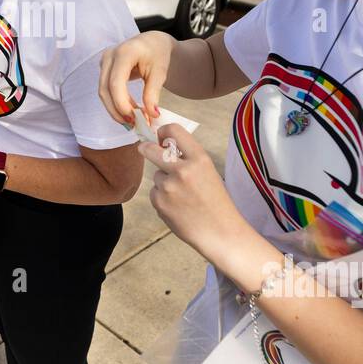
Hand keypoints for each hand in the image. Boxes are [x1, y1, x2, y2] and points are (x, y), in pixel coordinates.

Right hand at [98, 30, 174, 124]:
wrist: (152, 42)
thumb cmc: (158, 53)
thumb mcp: (160, 72)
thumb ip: (153, 93)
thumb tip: (151, 115)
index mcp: (125, 53)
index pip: (116, 83)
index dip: (122, 103)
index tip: (135, 119)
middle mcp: (109, 56)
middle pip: (105, 89)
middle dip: (117, 110)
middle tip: (134, 125)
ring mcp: (104, 62)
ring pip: (103, 92)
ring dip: (116, 109)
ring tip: (133, 121)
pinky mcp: (104, 69)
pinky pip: (106, 90)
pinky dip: (116, 103)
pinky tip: (128, 112)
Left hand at [138, 125, 243, 258]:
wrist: (219, 232)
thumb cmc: (216, 202)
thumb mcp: (208, 172)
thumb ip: (188, 159)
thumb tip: (165, 148)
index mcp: (199, 159)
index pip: (174, 131)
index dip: (164, 131)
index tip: (161, 137)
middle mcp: (182, 170)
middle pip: (151, 150)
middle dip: (145, 148)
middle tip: (143, 148)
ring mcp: (169, 187)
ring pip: (157, 177)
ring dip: (164, 183)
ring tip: (183, 198)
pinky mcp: (160, 202)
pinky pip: (155, 193)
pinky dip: (163, 199)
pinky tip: (178, 208)